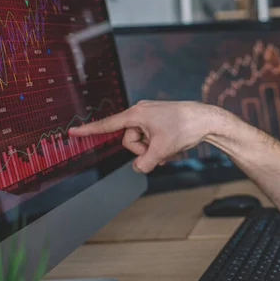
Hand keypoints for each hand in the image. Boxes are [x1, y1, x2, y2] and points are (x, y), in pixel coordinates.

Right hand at [69, 100, 219, 172]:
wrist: (207, 119)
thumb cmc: (184, 128)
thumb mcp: (161, 150)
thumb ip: (144, 163)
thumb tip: (139, 167)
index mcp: (136, 114)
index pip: (107, 125)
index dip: (89, 131)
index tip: (72, 132)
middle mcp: (141, 112)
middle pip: (129, 140)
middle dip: (142, 150)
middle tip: (160, 150)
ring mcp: (150, 116)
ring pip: (141, 142)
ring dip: (153, 150)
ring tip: (169, 148)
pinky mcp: (159, 121)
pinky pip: (151, 139)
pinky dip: (158, 147)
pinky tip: (171, 148)